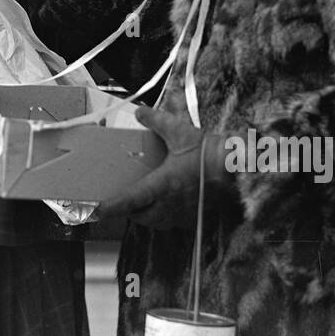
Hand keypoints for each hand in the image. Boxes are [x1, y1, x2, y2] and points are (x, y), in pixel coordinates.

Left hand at [98, 107, 225, 227]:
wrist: (239, 170)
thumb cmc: (209, 153)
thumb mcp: (180, 132)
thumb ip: (157, 121)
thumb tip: (140, 111)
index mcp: (161, 185)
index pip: (129, 201)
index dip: (110, 207)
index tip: (94, 211)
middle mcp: (169, 204)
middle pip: (140, 217)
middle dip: (129, 212)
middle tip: (124, 201)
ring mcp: (183, 214)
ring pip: (156, 223)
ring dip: (146, 216)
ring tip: (143, 204)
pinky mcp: (195, 218)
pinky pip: (173, 223)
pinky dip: (165, 217)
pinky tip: (168, 205)